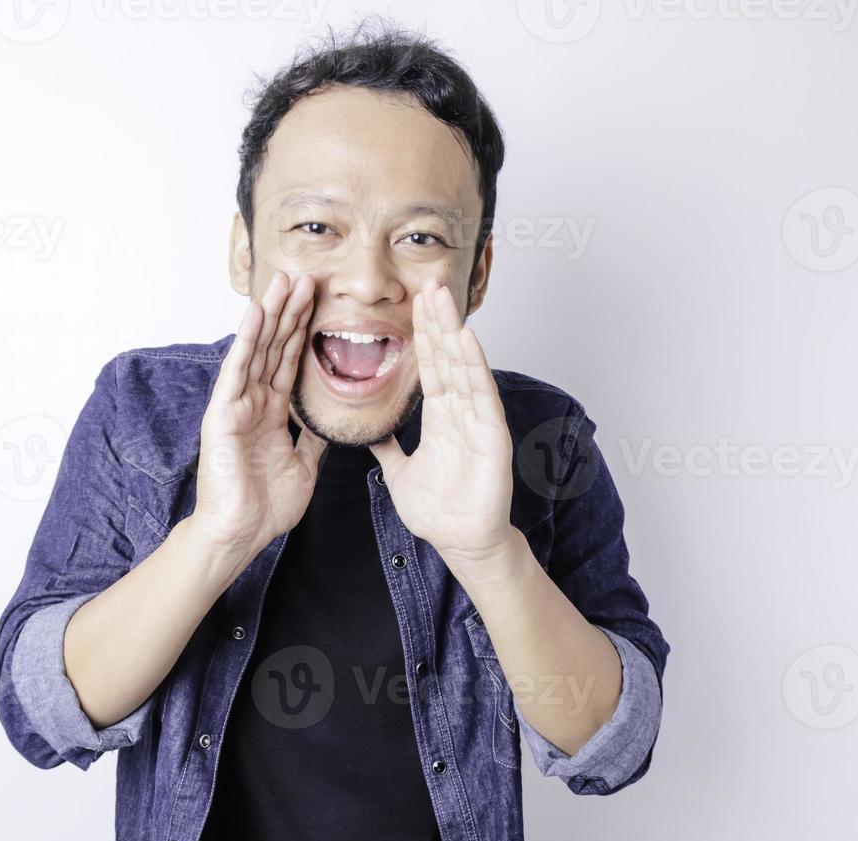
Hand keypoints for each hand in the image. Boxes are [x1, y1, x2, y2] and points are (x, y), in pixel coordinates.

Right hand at [189, 271, 326, 561]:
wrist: (241, 533)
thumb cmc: (266, 506)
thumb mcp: (305, 464)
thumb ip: (313, 437)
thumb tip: (330, 420)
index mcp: (271, 413)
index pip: (289, 361)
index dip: (302, 330)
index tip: (317, 300)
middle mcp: (253, 402)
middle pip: (274, 347)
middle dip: (289, 311)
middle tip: (304, 276)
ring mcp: (236, 405)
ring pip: (257, 350)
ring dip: (271, 315)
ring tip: (283, 281)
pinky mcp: (223, 414)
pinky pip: (237, 371)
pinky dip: (247, 341)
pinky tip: (257, 314)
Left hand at [369, 279, 515, 567]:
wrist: (460, 542)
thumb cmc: (438, 511)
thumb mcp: (397, 472)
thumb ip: (385, 447)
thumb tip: (365, 431)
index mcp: (441, 416)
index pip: (430, 365)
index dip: (422, 334)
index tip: (414, 302)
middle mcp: (461, 411)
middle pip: (447, 356)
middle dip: (437, 320)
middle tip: (429, 282)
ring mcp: (478, 419)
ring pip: (464, 366)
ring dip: (453, 331)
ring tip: (443, 298)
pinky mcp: (492, 434)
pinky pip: (481, 394)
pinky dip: (474, 366)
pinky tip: (466, 339)